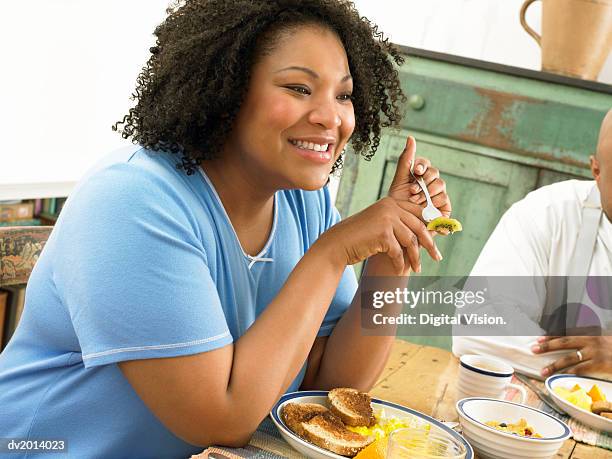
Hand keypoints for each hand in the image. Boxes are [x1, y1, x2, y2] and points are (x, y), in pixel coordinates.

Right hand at [317, 196, 442, 275]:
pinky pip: (399, 252)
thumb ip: (400, 224)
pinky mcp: (383, 234)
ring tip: (418, 269)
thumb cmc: (361, 237)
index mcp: (391, 202)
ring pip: (411, 240)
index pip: (419, 211)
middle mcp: (390, 207)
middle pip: (419, 226)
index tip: (442, 234)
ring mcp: (386, 219)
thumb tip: (426, 233)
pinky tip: (400, 271)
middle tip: (437, 256)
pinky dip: (400, 263)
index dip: (432, 224)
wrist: (338, 245)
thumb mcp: (381, 225)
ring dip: (416, 257)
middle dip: (429, 243)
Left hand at [387, 136, 450, 216]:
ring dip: (427, 193)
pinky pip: (444, 200)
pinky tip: (426, 207)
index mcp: (421, 176)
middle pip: (435, 174)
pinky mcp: (444, 209)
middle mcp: (431, 184)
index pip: (426, 165)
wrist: (398, 224)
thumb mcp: (400, 179)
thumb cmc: (398, 202)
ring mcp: (439, 196)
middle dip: (423, 181)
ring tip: (414, 201)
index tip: (415, 171)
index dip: (422, 166)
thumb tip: (411, 137)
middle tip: (412, 191)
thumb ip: (406, 159)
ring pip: (440, 186)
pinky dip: (436, 202)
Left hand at [532, 336, 611, 377]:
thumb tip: (579, 347)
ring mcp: (596, 353)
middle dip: (547, 346)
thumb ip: (593, 342)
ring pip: (569, 358)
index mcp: (592, 334)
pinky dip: (569, 373)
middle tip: (533, 349)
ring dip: (554, 365)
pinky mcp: (600, 364)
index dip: (552, 335)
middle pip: (564, 342)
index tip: (539, 337)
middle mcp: (591, 341)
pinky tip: (561, 376)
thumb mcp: (606, 340)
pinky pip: (581, 369)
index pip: (568, 333)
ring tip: (543, 371)